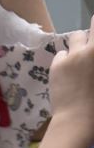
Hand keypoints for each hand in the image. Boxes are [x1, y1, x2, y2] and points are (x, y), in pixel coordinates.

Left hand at [50, 17, 93, 132]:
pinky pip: (61, 54)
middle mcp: (90, 49)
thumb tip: (89, 63)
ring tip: (78, 60)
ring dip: (77, 45)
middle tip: (89, 50)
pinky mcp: (57, 65)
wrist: (77, 120)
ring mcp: (73, 55)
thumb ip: (93, 60)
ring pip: (75, 37)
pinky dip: (64, 60)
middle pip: (91, 27)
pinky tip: (66, 73)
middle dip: (91, 35)